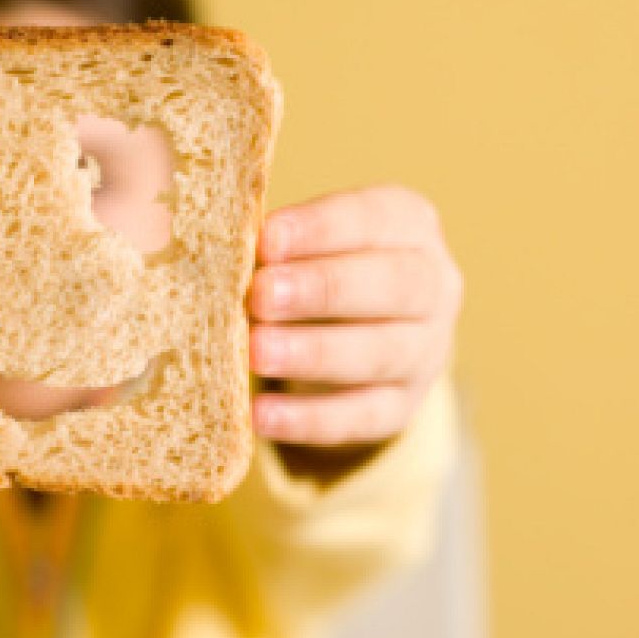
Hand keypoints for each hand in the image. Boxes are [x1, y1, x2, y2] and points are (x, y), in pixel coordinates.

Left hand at [248, 186, 462, 447]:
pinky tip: (261, 416)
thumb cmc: (314, 264)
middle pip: (392, 285)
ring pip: (380, 353)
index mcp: (409, 225)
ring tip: (256, 353)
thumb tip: (204, 240)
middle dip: (322, 289)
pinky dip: (310, 419)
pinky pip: (361, 416)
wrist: (363, 328)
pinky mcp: (402, 406)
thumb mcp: (308, 239)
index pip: (374, 218)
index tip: (266, 238)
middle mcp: (434, 285)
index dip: (321, 228)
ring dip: (315, 353)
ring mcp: (425, 351)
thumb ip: (273, 238)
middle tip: (260, 295)